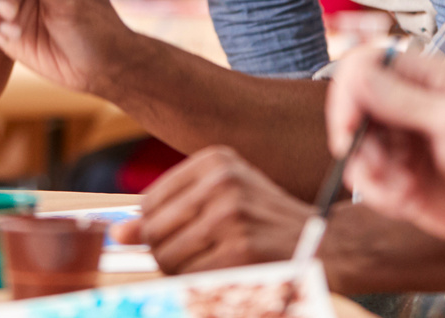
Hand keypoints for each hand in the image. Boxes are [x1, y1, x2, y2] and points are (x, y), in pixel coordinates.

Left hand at [111, 145, 309, 273]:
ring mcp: (231, 215)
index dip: (153, 230)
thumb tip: (118, 232)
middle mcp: (222, 181)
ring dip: (181, 272)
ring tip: (213, 263)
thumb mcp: (223, 198)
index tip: (174, 239)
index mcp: (216, 160)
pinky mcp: (241, 250)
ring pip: (167, 257)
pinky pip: (190, 277)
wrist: (327, 243)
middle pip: (154, 231)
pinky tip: (223, 274)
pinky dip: (198, 284)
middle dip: (165, 254)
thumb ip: (170, 211)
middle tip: (199, 257)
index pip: (149, 202)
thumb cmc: (266, 222)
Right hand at [326, 47, 444, 268]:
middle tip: (378, 167)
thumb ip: (403, 100)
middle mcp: (398, 101)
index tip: (350, 125)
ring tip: (405, 187)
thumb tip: (357, 76)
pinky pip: (360, 177)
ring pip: (349, 145)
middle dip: (356, 141)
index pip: (362, 64)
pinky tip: (407, 197)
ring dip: (371, 172)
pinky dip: (377, 193)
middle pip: (347, 105)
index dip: (348, 91)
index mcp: (418, 76)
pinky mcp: (387, 168)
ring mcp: (391, 136)